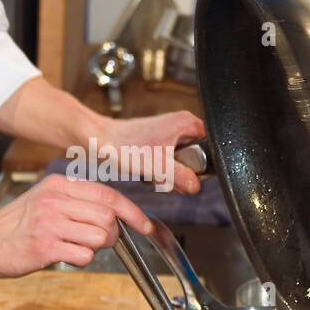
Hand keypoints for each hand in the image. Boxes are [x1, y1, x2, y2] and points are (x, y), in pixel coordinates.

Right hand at [0, 175, 153, 275]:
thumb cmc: (15, 225)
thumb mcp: (45, 200)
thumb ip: (77, 202)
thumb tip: (115, 214)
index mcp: (58, 186)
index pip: (108, 195)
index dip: (133, 212)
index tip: (145, 225)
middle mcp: (55, 200)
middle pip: (108, 217)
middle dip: (112, 234)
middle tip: (99, 241)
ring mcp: (50, 223)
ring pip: (100, 236)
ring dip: (96, 248)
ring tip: (76, 248)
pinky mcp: (45, 246)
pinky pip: (84, 255)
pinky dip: (81, 259)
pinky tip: (63, 256)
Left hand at [91, 110, 206, 193]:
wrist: (98, 141)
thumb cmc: (122, 146)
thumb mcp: (158, 166)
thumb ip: (182, 177)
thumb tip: (196, 187)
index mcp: (186, 122)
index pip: (212, 146)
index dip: (202, 164)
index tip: (187, 172)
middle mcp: (180, 124)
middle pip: (198, 157)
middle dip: (184, 172)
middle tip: (166, 174)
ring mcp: (169, 133)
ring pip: (183, 162)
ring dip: (171, 174)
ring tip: (155, 173)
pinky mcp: (158, 142)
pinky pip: (170, 162)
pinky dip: (161, 171)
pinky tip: (149, 172)